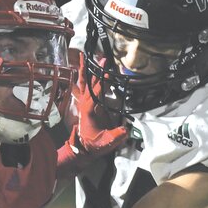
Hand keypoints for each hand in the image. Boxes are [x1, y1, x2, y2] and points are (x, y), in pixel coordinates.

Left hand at [57, 56, 128, 178]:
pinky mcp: (86, 106)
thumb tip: (126, 130)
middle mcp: (84, 105)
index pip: (95, 94)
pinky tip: (87, 71)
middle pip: (87, 84)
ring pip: (83, 84)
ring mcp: (84, 104)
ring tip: (85, 57)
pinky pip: (84, 89)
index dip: (101, 83)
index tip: (107, 73)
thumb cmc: (93, 145)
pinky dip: (85, 79)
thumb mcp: (105, 142)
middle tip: (100, 58)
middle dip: (93, 70)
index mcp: (89, 111)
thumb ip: (116, 136)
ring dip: (85, 71)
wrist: (82, 150)